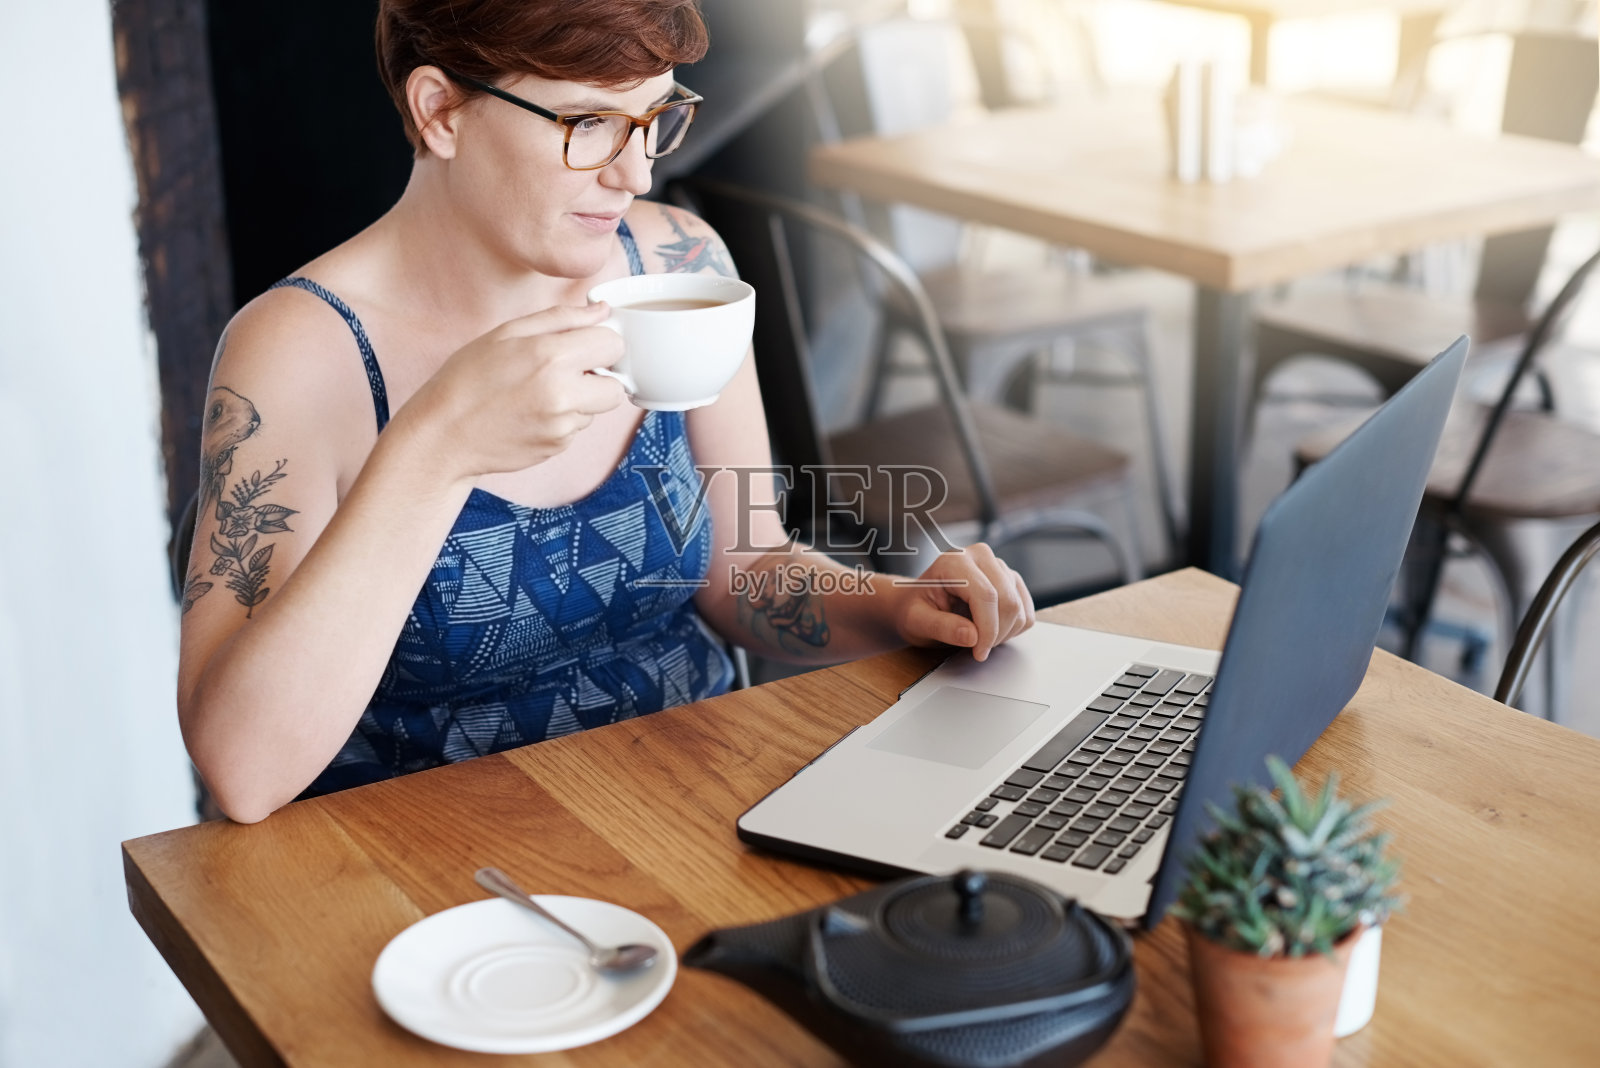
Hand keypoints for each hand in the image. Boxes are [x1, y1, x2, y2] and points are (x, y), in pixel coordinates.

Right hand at [403, 302, 627, 477]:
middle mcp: (563, 394)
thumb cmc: (468, 378)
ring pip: (598, 409)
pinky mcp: (558, 447)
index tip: (583, 344)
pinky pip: (577, 428)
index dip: (600, 342)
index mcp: (551, 356)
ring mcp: (563, 426)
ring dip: (580, 399)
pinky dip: (563, 419)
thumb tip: (602, 311)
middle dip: (600, 377)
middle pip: (617, 386)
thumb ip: (561, 318)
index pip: (613, 344)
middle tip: (567, 372)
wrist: (444, 434)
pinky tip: (532, 413)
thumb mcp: (507, 333)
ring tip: (539, 393)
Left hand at [892, 544, 1035, 660]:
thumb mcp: (917, 621)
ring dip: (1003, 633)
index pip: (986, 595)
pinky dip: (1012, 629)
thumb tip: (972, 636)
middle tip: (976, 648)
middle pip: (1008, 601)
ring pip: (1019, 608)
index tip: (979, 652)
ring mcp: (999, 567)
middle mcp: (980, 557)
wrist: (917, 603)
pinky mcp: (1012, 581)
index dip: (987, 629)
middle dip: (995, 634)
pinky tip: (990, 629)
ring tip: (977, 636)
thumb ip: (941, 627)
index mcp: (954, 561)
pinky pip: (1026, 612)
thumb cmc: (914, 609)